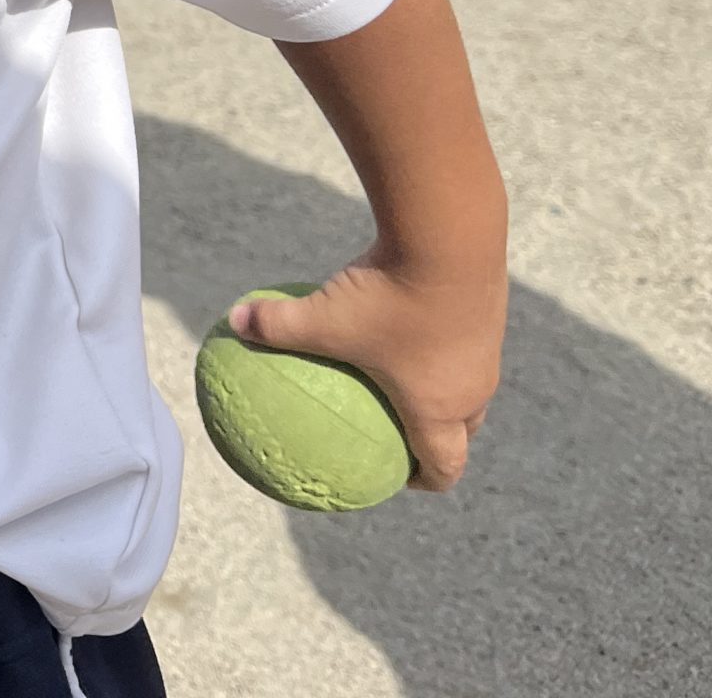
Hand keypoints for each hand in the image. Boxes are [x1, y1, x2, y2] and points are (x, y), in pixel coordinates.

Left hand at [228, 243, 504, 490]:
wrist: (451, 241)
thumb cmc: (387, 295)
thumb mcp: (321, 316)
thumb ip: (275, 325)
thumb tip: (232, 322)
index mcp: (439, 408)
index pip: (445, 465)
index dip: (427, 478)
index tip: (400, 477)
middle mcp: (472, 387)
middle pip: (463, 428)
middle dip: (435, 436)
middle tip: (402, 433)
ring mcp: (486, 350)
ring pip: (468, 383)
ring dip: (441, 387)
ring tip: (406, 375)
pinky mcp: (488, 312)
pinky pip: (463, 339)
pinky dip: (440, 342)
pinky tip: (409, 316)